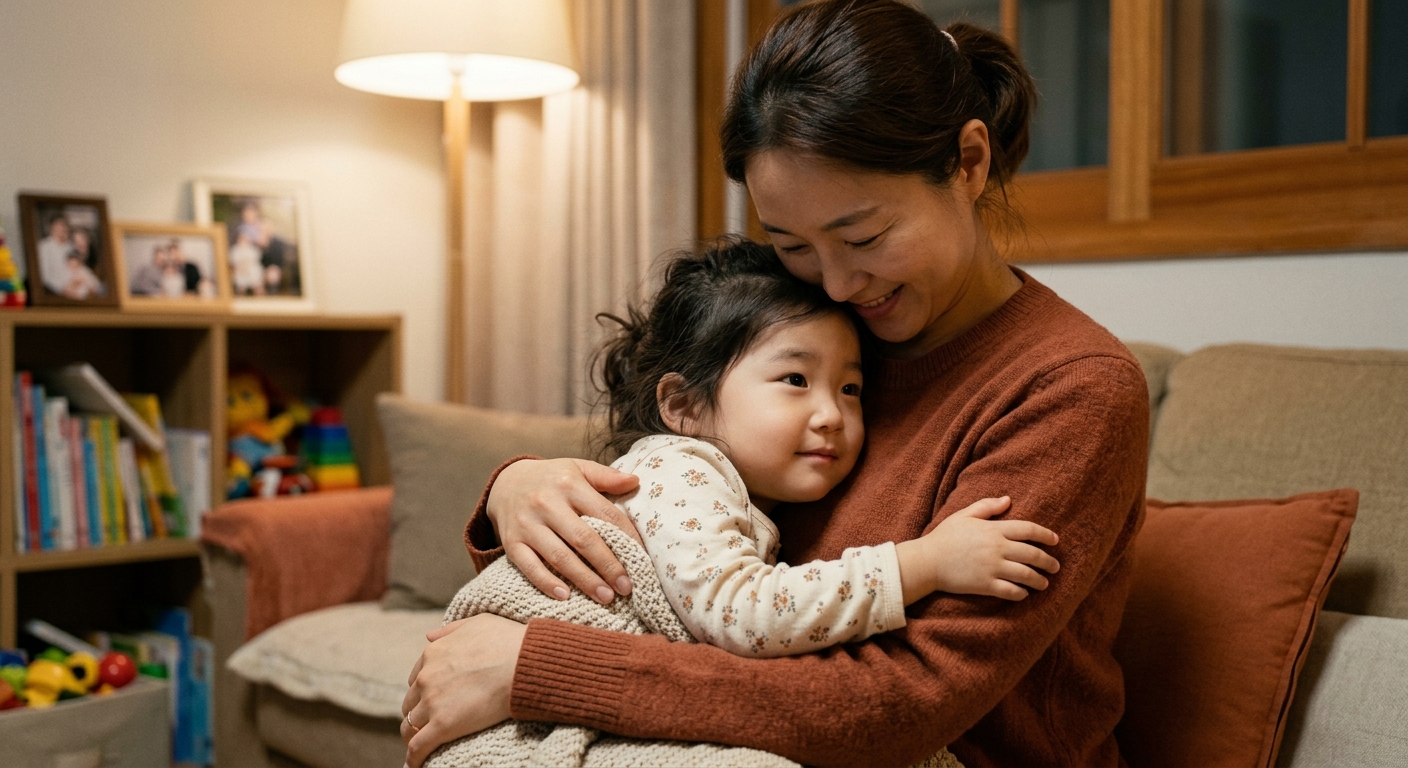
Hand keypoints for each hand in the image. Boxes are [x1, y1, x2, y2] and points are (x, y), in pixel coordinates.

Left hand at [401, 615, 525, 767]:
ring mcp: (433, 702)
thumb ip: (450, 630)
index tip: (431, 701)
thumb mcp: (477, 622)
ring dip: (414, 736)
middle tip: (429, 725)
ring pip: (410, 726)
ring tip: (421, 747)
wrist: (525, 662)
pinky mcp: (443, 725)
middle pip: (411, 703)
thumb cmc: (508, 640)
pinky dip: (413, 758)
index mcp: (433, 654)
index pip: (417, 679)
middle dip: (418, 714)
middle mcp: (427, 677)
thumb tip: (429, 636)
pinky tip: (415, 765)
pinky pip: (418, 747)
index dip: (424, 692)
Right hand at [487, 458, 640, 603]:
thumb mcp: (577, 468)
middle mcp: (546, 503)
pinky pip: (529, 566)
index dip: (627, 537)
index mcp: (569, 484)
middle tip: (626, 587)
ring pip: (559, 557)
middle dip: (608, 566)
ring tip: (606, 597)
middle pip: (584, 539)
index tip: (642, 557)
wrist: (505, 482)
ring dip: (584, 580)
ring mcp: (527, 524)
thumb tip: (635, 482)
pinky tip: (565, 596)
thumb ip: (606, 476)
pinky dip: (546, 583)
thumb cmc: (552, 479)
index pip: (605, 513)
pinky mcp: (510, 542)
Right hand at [911, 497, 1060, 601]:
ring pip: (1026, 575)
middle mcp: (996, 548)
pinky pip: (1011, 591)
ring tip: (1044, 583)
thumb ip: (987, 506)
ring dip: (1039, 580)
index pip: (1028, 530)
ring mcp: (992, 568)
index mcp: (993, 529)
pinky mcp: (985, 585)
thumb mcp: (964, 515)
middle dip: (1048, 561)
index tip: (1055, 540)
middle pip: (1032, 554)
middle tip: (1055, 567)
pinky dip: (1021, 593)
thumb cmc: (944, 537)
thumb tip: (1008, 499)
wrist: (926, 562)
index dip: (1045, 535)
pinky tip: (1023, 593)